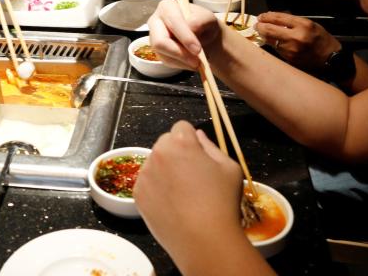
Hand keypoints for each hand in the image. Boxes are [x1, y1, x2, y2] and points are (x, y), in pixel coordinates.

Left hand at [135, 121, 243, 264]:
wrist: (203, 240)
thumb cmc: (222, 202)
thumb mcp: (229, 168)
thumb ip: (211, 147)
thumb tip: (198, 136)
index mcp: (181, 142)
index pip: (182, 127)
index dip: (192, 141)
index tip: (199, 158)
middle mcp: (158, 153)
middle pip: (166, 143)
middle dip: (176, 152)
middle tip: (191, 176)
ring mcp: (145, 174)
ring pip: (155, 162)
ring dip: (165, 170)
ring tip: (182, 194)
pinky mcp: (137, 194)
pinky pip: (147, 182)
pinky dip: (156, 188)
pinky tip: (172, 204)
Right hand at [147, 0, 221, 70]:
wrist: (204, 35)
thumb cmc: (203, 23)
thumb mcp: (208, 18)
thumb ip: (199, 20)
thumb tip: (190, 27)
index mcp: (166, 7)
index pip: (172, 22)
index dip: (185, 37)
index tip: (197, 50)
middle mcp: (155, 22)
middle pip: (159, 41)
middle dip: (179, 53)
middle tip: (196, 61)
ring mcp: (154, 38)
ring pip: (163, 55)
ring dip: (183, 61)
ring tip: (198, 62)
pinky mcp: (158, 51)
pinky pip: (167, 62)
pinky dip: (182, 65)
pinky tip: (192, 62)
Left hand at [255, 12, 340, 72]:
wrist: (331, 59)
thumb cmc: (321, 39)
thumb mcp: (311, 24)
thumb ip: (293, 21)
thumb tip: (274, 17)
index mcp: (303, 25)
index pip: (279, 18)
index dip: (267, 16)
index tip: (261, 16)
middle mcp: (296, 37)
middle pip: (270, 29)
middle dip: (260, 26)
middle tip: (257, 25)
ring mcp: (291, 49)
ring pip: (271, 40)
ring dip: (264, 36)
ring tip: (262, 32)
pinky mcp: (289, 59)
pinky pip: (276, 49)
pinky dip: (272, 44)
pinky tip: (272, 41)